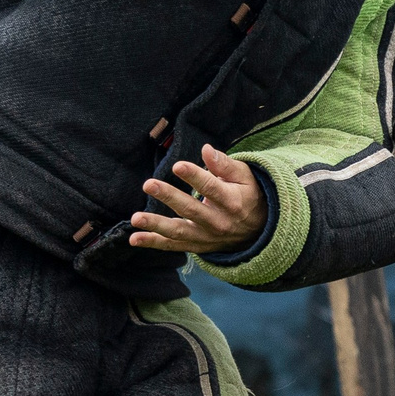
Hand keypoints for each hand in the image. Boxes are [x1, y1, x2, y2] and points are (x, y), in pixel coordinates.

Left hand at [130, 144, 266, 253]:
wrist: (260, 231)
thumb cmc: (248, 195)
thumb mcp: (245, 177)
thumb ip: (224, 165)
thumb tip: (206, 149)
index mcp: (232, 202)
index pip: (212, 188)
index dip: (195, 177)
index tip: (178, 166)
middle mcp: (219, 222)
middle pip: (191, 210)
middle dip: (169, 197)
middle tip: (149, 184)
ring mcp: (207, 237)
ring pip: (179, 232)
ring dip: (156, 225)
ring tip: (136, 218)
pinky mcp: (197, 246)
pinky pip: (173, 246)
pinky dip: (154, 243)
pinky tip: (134, 238)